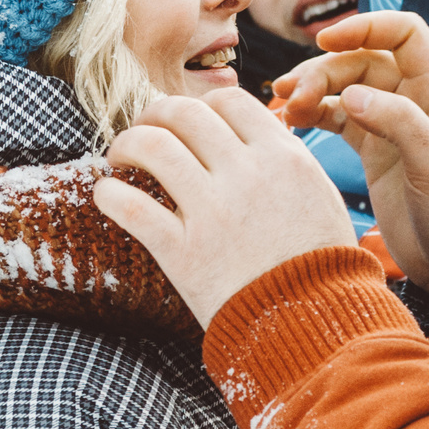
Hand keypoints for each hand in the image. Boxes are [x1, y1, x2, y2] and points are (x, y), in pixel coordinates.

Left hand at [97, 88, 355, 327]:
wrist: (314, 327)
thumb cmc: (321, 266)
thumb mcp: (320, 197)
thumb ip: (286, 161)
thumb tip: (256, 133)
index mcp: (282, 157)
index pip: (228, 101)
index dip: (200, 105)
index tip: (188, 123)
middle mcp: (245, 175)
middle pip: (183, 113)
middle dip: (155, 114)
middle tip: (145, 130)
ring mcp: (211, 212)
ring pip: (151, 146)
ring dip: (126, 144)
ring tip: (120, 157)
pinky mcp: (182, 252)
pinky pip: (131, 206)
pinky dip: (109, 194)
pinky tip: (107, 196)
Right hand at [274, 12, 428, 299]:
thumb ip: (398, 124)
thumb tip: (351, 94)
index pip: (404, 34)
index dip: (366, 26)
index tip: (325, 39)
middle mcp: (415, 100)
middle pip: (362, 60)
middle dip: (325, 70)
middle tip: (293, 96)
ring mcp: (390, 124)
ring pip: (345, 87)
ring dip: (313, 90)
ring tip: (284, 107)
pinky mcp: (372, 150)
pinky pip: (336, 118)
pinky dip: (312, 115)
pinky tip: (291, 122)